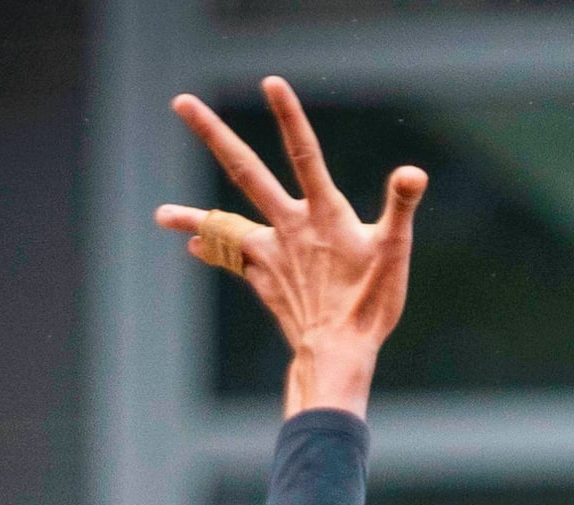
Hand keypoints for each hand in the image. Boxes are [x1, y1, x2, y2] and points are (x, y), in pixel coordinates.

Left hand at [155, 78, 425, 418]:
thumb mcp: (394, 252)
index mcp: (323, 214)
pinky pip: (232, 259)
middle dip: (213, 135)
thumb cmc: (371, 304)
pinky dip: (213, 249)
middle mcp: (289, 226)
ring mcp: (270, 253)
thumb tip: (413, 172)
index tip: (271, 82)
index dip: (290, 118)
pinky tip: (194, 244)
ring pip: (223, 225)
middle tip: (181, 102)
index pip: (305, 154)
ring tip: (160, 214)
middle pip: (245, 171)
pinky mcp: (263, 279)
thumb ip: (401, 206)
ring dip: (191, 218)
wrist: (337, 353)